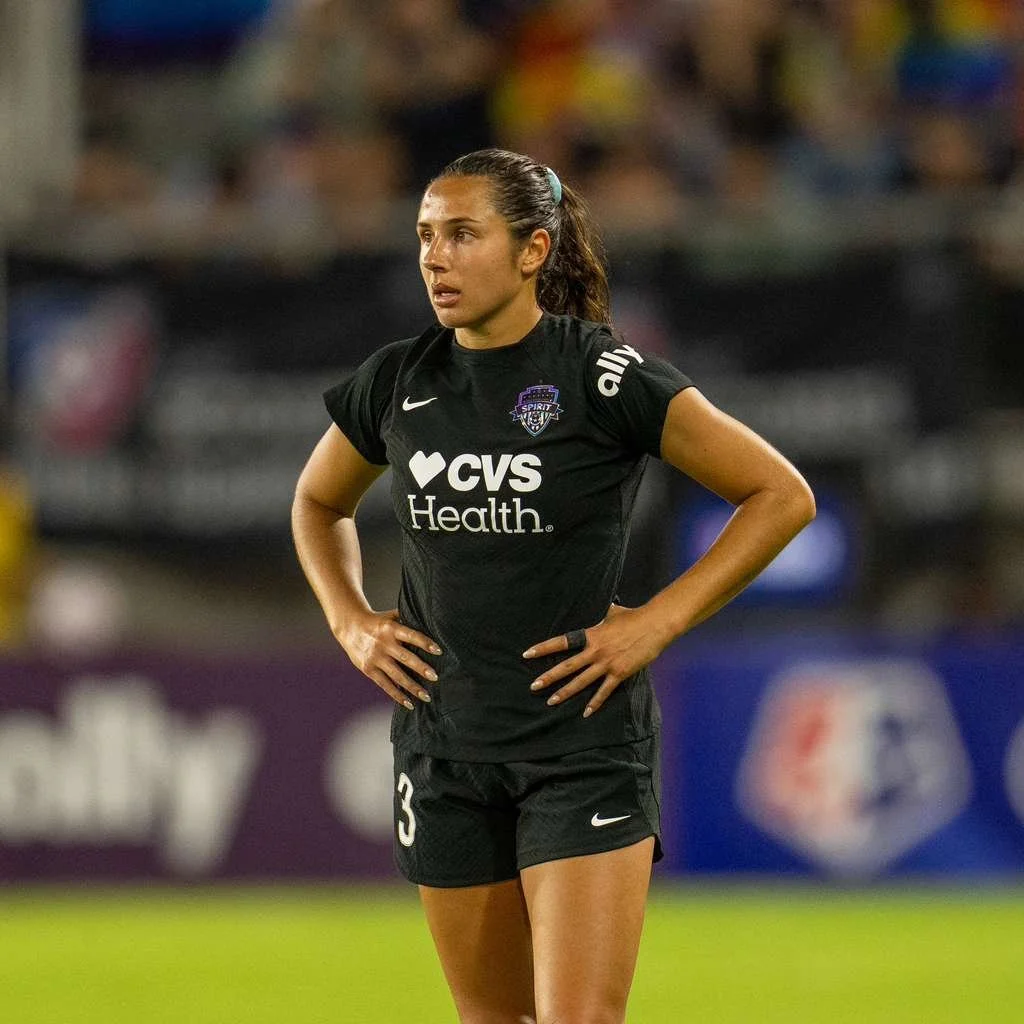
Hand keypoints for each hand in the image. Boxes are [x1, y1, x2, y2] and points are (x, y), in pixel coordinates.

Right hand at [338, 609, 440, 709]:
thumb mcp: (390, 616)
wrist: (349, 626)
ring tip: (426, 696)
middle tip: (435, 677)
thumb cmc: (376, 621)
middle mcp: (383, 643)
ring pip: (396, 675)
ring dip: (412, 687)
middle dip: (421, 668)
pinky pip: (385, 684)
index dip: (425, 643)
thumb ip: (408, 618)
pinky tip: (409, 703)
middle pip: (405, 657)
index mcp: (391, 628)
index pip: (411, 635)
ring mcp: (375, 658)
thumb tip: (431, 623)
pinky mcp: (368, 669)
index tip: (439, 651)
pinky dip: (397, 695)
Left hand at [522, 604, 669, 716]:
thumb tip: (598, 602)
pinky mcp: (620, 673)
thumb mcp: (612, 611)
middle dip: (549, 677)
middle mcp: (596, 651)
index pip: (562, 642)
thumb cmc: (634, 616)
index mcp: (591, 635)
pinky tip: (585, 713)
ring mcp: (607, 664)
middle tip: (533, 686)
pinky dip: (595, 703)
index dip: (544, 648)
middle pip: (567, 667)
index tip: (527, 653)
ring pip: (582, 682)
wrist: (655, 625)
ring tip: (551, 702)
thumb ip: (601, 612)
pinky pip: (604, 691)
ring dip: (565, 693)